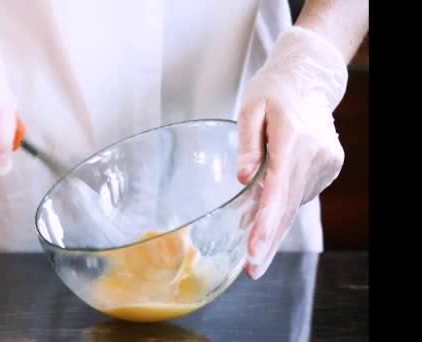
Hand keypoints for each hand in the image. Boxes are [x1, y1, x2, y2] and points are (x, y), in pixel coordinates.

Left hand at [236, 26, 348, 278]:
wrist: (310, 79)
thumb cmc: (274, 91)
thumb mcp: (251, 108)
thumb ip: (247, 143)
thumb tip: (242, 178)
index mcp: (292, 137)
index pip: (278, 188)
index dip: (266, 223)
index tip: (253, 249)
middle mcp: (315, 153)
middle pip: (288, 205)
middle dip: (269, 240)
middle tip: (252, 270)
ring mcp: (326, 162)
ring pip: (296, 203)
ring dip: (276, 229)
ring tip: (255, 254)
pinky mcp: (329, 166)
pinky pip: (301, 194)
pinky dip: (285, 210)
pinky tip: (269, 223)